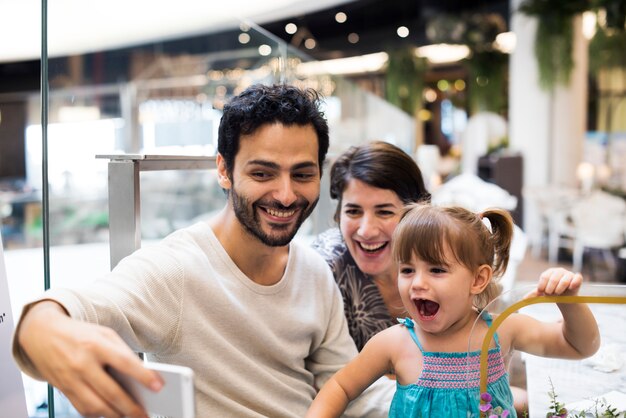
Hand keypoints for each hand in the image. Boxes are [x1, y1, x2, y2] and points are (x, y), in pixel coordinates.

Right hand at [18, 301, 162, 417]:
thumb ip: (122, 352)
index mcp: (96, 344)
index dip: (143, 376)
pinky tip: (111, 414)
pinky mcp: (63, 390)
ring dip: (115, 415)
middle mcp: (82, 363)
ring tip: (130, 416)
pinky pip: (82, 409)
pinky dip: (98, 414)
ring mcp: (70, 379)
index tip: (159, 386)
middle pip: (110, 391)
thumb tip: (140, 375)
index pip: (124, 362)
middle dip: (130, 407)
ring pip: (95, 406)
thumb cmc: (82, 334)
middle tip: (145, 414)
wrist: (42, 334)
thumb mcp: (104, 334)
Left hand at [525, 268, 582, 298]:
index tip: (541, 292)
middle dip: (550, 288)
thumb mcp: (543, 293)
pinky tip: (571, 287)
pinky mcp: (577, 278)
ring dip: (560, 289)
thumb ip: (534, 294)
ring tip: (557, 293)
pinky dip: (574, 282)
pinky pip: (577, 278)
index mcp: (549, 272)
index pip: (544, 277)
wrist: (565, 297)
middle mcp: (559, 271)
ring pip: (564, 280)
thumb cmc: (552, 292)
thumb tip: (524, 299)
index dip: (542, 285)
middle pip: (553, 279)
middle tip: (550, 294)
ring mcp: (568, 274)